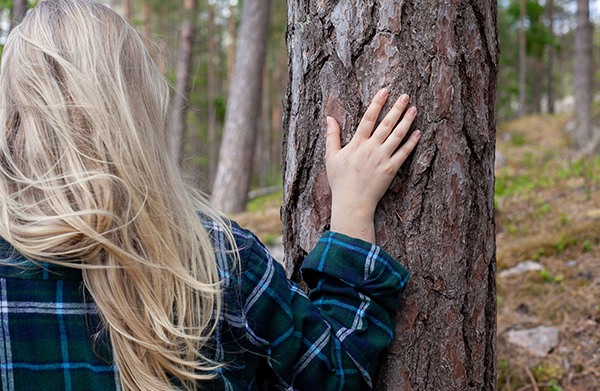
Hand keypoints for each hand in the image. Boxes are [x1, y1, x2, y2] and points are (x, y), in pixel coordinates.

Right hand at [326, 89, 419, 242]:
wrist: (352, 203)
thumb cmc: (340, 181)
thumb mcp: (331, 157)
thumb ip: (332, 136)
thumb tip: (329, 118)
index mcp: (356, 143)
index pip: (368, 118)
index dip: (377, 103)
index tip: (385, 91)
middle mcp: (371, 148)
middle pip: (386, 123)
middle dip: (397, 107)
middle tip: (405, 95)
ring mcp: (383, 158)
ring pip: (398, 135)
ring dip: (407, 120)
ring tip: (414, 109)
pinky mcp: (391, 169)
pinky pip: (404, 152)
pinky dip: (412, 141)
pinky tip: (418, 131)